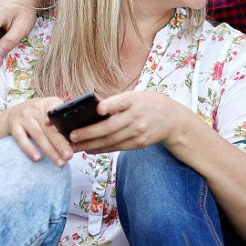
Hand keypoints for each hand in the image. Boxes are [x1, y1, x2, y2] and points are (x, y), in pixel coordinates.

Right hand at [3, 96, 73, 165]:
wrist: (14, 113)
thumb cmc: (39, 115)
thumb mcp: (49, 111)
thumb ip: (61, 121)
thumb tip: (78, 138)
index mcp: (48, 103)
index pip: (55, 109)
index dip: (59, 119)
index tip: (67, 129)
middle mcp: (35, 109)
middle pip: (49, 128)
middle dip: (60, 143)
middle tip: (69, 156)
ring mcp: (24, 117)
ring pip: (38, 135)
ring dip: (50, 150)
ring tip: (60, 162)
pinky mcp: (14, 127)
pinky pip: (21, 139)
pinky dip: (29, 149)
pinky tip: (38, 158)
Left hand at [64, 91, 193, 154]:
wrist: (173, 120)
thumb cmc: (148, 104)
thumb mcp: (136, 96)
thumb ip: (117, 102)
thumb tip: (91, 112)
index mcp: (134, 100)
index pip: (122, 101)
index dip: (110, 105)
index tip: (98, 109)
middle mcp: (137, 116)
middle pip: (110, 127)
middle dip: (89, 133)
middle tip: (72, 136)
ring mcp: (139, 132)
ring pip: (111, 140)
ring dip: (91, 144)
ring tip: (74, 146)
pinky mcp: (139, 143)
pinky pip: (117, 147)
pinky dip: (102, 149)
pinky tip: (89, 149)